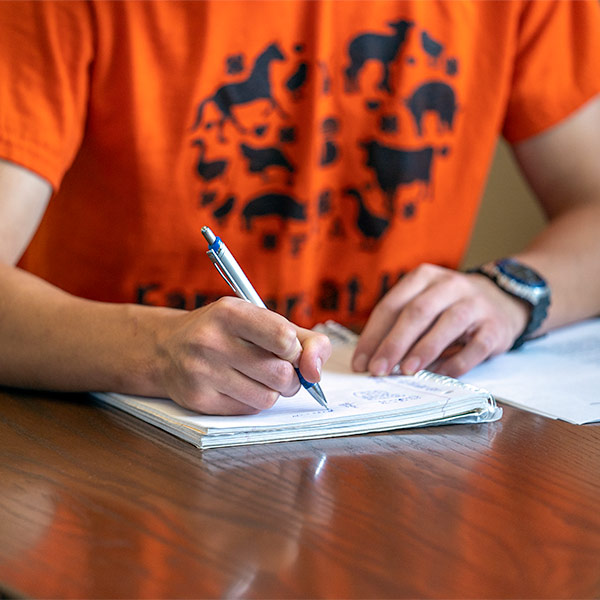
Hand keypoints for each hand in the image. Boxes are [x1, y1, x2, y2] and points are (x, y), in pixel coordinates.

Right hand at [156, 297, 330, 414]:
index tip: (289, 350)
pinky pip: (249, 410)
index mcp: (230, 312)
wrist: (166, 348)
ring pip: (268, 397)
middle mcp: (211, 341)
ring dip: (272, 391)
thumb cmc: (223, 331)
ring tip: (257, 377)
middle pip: (281, 374)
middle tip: (279, 368)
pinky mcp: (198, 400)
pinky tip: (238, 386)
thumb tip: (316, 371)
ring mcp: (201, 372)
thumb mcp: (257, 318)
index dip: (296, 350)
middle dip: (290, 376)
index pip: (284, 338)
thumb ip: (302, 338)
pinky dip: (253, 401)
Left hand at [352, 263, 529, 377]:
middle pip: (416, 313)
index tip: (360, 362)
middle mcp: (449, 285)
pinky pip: (474, 347)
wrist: (502, 300)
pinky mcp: (495, 326)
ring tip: (405, 371)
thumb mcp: (423, 304)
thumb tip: (371, 359)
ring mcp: (475, 304)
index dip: (373, 335)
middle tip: (377, 370)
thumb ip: (399, 325)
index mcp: (423, 277)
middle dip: (393, 344)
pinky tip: (437, 375)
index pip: (391, 306)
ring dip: (423, 350)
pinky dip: (454, 363)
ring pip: (446, 325)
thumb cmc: (448, 307)